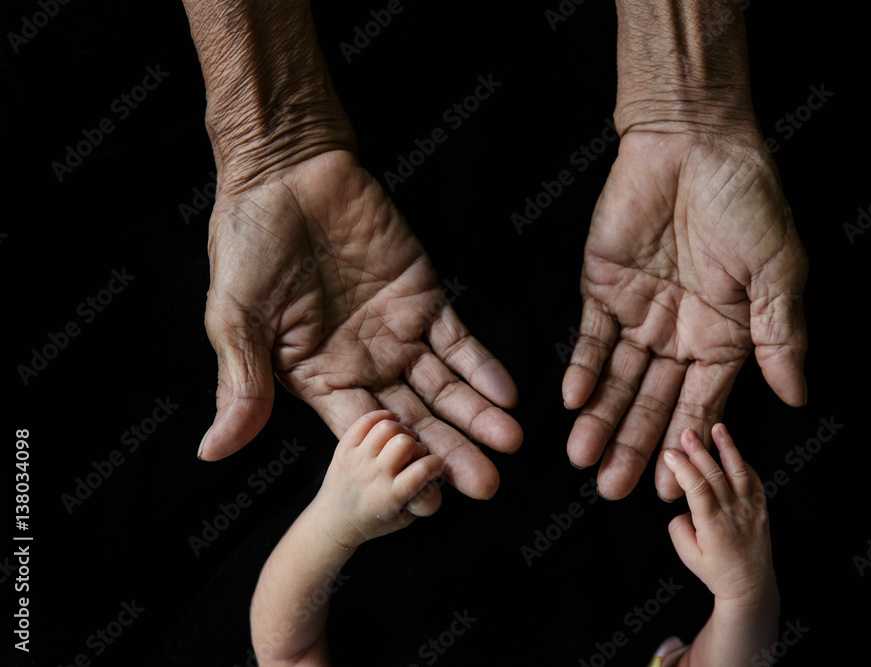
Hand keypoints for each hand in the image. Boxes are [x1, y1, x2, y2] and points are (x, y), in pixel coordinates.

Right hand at [198, 150, 521, 498]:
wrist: (287, 172)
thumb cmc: (249, 243)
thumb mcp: (237, 319)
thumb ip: (242, 385)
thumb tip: (212, 452)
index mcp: (317, 378)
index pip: (365, 436)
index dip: (397, 469)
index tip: (430, 505)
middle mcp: (362, 364)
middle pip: (414, 418)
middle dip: (450, 451)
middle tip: (486, 486)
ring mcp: (396, 332)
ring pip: (443, 385)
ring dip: (476, 415)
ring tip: (509, 444)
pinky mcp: (422, 296)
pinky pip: (458, 338)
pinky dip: (482, 365)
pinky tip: (507, 394)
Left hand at [316, 410, 443, 548]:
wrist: (334, 521)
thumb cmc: (374, 521)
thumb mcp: (405, 519)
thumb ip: (424, 498)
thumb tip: (437, 473)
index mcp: (390, 496)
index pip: (422, 470)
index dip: (436, 464)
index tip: (435, 466)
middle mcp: (374, 475)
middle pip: (404, 443)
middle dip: (417, 445)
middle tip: (415, 453)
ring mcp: (357, 459)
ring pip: (386, 427)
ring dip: (400, 430)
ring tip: (402, 439)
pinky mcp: (344, 448)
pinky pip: (365, 421)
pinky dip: (381, 416)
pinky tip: (391, 421)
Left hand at [562, 130, 807, 499]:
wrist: (694, 140)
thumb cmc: (747, 200)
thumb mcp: (778, 271)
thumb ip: (779, 335)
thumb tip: (798, 397)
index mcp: (726, 336)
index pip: (701, 404)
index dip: (683, 444)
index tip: (668, 486)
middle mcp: (680, 333)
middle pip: (653, 402)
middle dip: (632, 446)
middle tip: (610, 489)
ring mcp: (639, 312)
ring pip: (617, 379)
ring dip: (600, 418)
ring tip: (583, 459)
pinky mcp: (602, 287)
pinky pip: (590, 338)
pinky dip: (581, 368)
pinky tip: (572, 400)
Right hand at [663, 424, 775, 604]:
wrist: (751, 585)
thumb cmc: (717, 572)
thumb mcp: (688, 557)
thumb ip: (679, 529)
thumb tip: (680, 508)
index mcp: (713, 524)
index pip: (696, 488)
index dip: (682, 468)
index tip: (669, 454)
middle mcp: (733, 512)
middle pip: (715, 474)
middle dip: (699, 450)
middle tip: (686, 432)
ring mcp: (750, 508)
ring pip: (738, 471)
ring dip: (727, 447)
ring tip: (718, 428)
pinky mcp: (761, 508)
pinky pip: (754, 480)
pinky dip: (744, 463)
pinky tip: (733, 450)